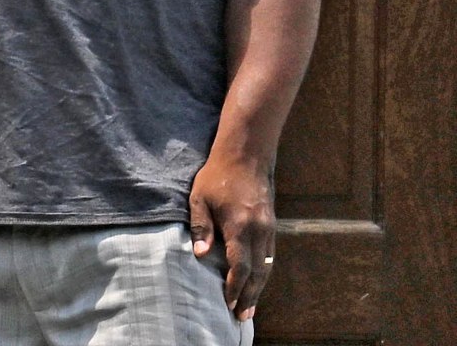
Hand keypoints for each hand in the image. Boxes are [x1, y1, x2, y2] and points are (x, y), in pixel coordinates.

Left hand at [188, 153, 275, 321]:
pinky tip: (257, 279)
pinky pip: (270, 254)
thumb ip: (201, 226)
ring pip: (266, 265)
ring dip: (259, 287)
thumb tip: (200, 255)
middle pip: (257, 272)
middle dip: (249, 296)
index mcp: (239, 226)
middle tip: (242, 316)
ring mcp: (268, 227)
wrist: (246, 154)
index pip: (239, 267)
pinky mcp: (272, 223)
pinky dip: (263, 271)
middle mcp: (258, 230)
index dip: (234, 288)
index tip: (228, 303)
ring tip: (250, 305)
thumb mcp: (200, 197)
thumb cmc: (218, 175)